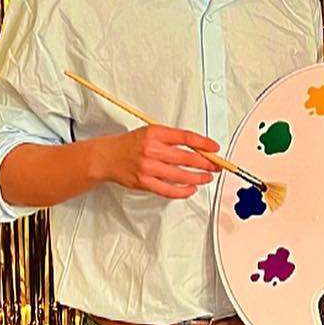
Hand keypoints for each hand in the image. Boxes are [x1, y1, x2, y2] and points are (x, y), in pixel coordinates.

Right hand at [101, 124, 218, 198]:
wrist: (107, 157)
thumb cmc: (130, 144)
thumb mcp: (151, 132)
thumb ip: (172, 139)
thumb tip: (198, 148)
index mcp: (155, 133)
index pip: (186, 137)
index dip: (204, 143)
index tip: (215, 148)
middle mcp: (151, 149)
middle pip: (186, 157)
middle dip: (206, 163)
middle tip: (216, 165)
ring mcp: (147, 167)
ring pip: (180, 175)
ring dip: (198, 178)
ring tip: (206, 177)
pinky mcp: (144, 182)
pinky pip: (168, 190)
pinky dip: (183, 191)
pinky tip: (191, 189)